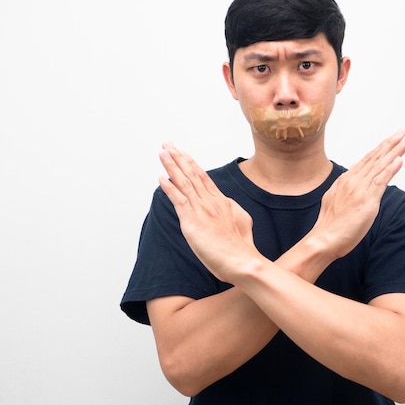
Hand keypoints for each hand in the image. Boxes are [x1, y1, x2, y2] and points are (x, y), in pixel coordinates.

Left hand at [158, 143, 257, 279]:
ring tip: (163, 152)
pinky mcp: (193, 222)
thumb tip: (227, 203)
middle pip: (192, 174)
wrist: (243, 261)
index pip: (203, 177)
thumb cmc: (242, 247)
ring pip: (184, 182)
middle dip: (178, 157)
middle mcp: (211, 201)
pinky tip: (161, 178)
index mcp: (222, 201)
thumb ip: (232, 209)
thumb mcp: (242, 221)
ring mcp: (202, 210)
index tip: (182, 153)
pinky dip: (169, 188)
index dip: (191, 164)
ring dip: (172, 166)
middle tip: (168, 143)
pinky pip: (179, 200)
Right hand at [309, 130, 404, 258]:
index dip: (380, 148)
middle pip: (375, 158)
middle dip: (390, 143)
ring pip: (380, 166)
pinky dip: (390, 169)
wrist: (323, 239)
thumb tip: (354, 174)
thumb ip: (346, 186)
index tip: (391, 139)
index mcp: (346, 180)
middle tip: (403, 132)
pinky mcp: (367, 201)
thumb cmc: (329, 225)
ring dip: (394, 151)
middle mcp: (353, 181)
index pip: (366, 160)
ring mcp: (360, 190)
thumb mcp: (335, 199)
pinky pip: (381, 181)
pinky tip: (399, 160)